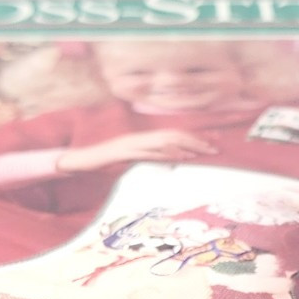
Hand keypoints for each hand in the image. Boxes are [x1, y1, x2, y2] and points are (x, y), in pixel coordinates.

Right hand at [55, 129, 216, 171]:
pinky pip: (148, 152)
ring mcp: (134, 144)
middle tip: (214, 149)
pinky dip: (164, 154)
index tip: (211, 144)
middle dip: (195, 141)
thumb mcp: (136, 160)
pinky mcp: (126, 152)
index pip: (174, 135)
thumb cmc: (108, 161)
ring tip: (201, 151)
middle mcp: (142, 137)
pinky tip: (177, 157)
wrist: (84, 159)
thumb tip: (173, 162)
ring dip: (184, 146)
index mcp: (145, 138)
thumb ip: (154, 158)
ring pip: (163, 141)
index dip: (193, 138)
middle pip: (174, 136)